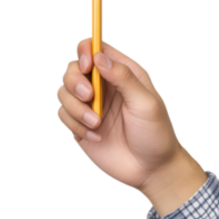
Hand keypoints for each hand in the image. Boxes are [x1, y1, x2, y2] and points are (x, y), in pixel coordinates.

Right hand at [56, 36, 189, 194]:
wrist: (151, 170)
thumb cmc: (156, 134)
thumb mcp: (146, 103)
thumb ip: (123, 77)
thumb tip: (98, 57)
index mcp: (122, 73)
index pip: (96, 48)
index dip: (85, 50)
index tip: (86, 65)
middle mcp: (102, 86)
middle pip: (72, 67)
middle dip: (74, 81)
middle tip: (89, 96)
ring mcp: (89, 105)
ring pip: (62, 92)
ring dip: (75, 108)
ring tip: (96, 124)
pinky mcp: (79, 124)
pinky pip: (63, 115)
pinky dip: (75, 125)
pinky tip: (95, 137)